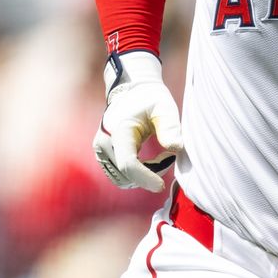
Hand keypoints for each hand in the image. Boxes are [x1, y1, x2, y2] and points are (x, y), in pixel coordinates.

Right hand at [93, 51, 183, 191]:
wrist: (131, 91)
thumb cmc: (150, 98)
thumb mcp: (164, 107)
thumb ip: (170, 127)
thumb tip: (176, 148)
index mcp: (119, 130)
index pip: (128, 163)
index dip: (145, 177)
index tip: (162, 186)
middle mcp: (104, 143)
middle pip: (128, 174)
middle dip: (151, 172)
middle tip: (169, 155)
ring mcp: (100, 151)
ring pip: (123, 179)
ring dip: (144, 175)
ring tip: (160, 156)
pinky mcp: (103, 157)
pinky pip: (120, 176)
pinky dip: (137, 174)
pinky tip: (149, 161)